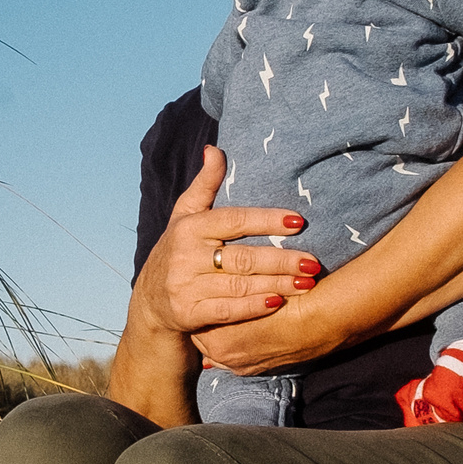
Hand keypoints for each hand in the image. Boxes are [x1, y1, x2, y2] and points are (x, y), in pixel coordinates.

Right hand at [108, 147, 318, 423]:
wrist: (148, 305)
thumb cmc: (176, 253)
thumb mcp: (184, 217)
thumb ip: (204, 185)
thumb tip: (215, 149)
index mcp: (189, 227)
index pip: (234, 220)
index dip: (267, 220)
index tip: (298, 222)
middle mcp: (184, 255)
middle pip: (242, 257)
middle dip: (281, 260)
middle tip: (314, 262)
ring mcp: (185, 286)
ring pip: (240, 285)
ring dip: (276, 284)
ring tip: (307, 283)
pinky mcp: (188, 314)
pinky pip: (228, 310)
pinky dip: (254, 307)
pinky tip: (279, 302)